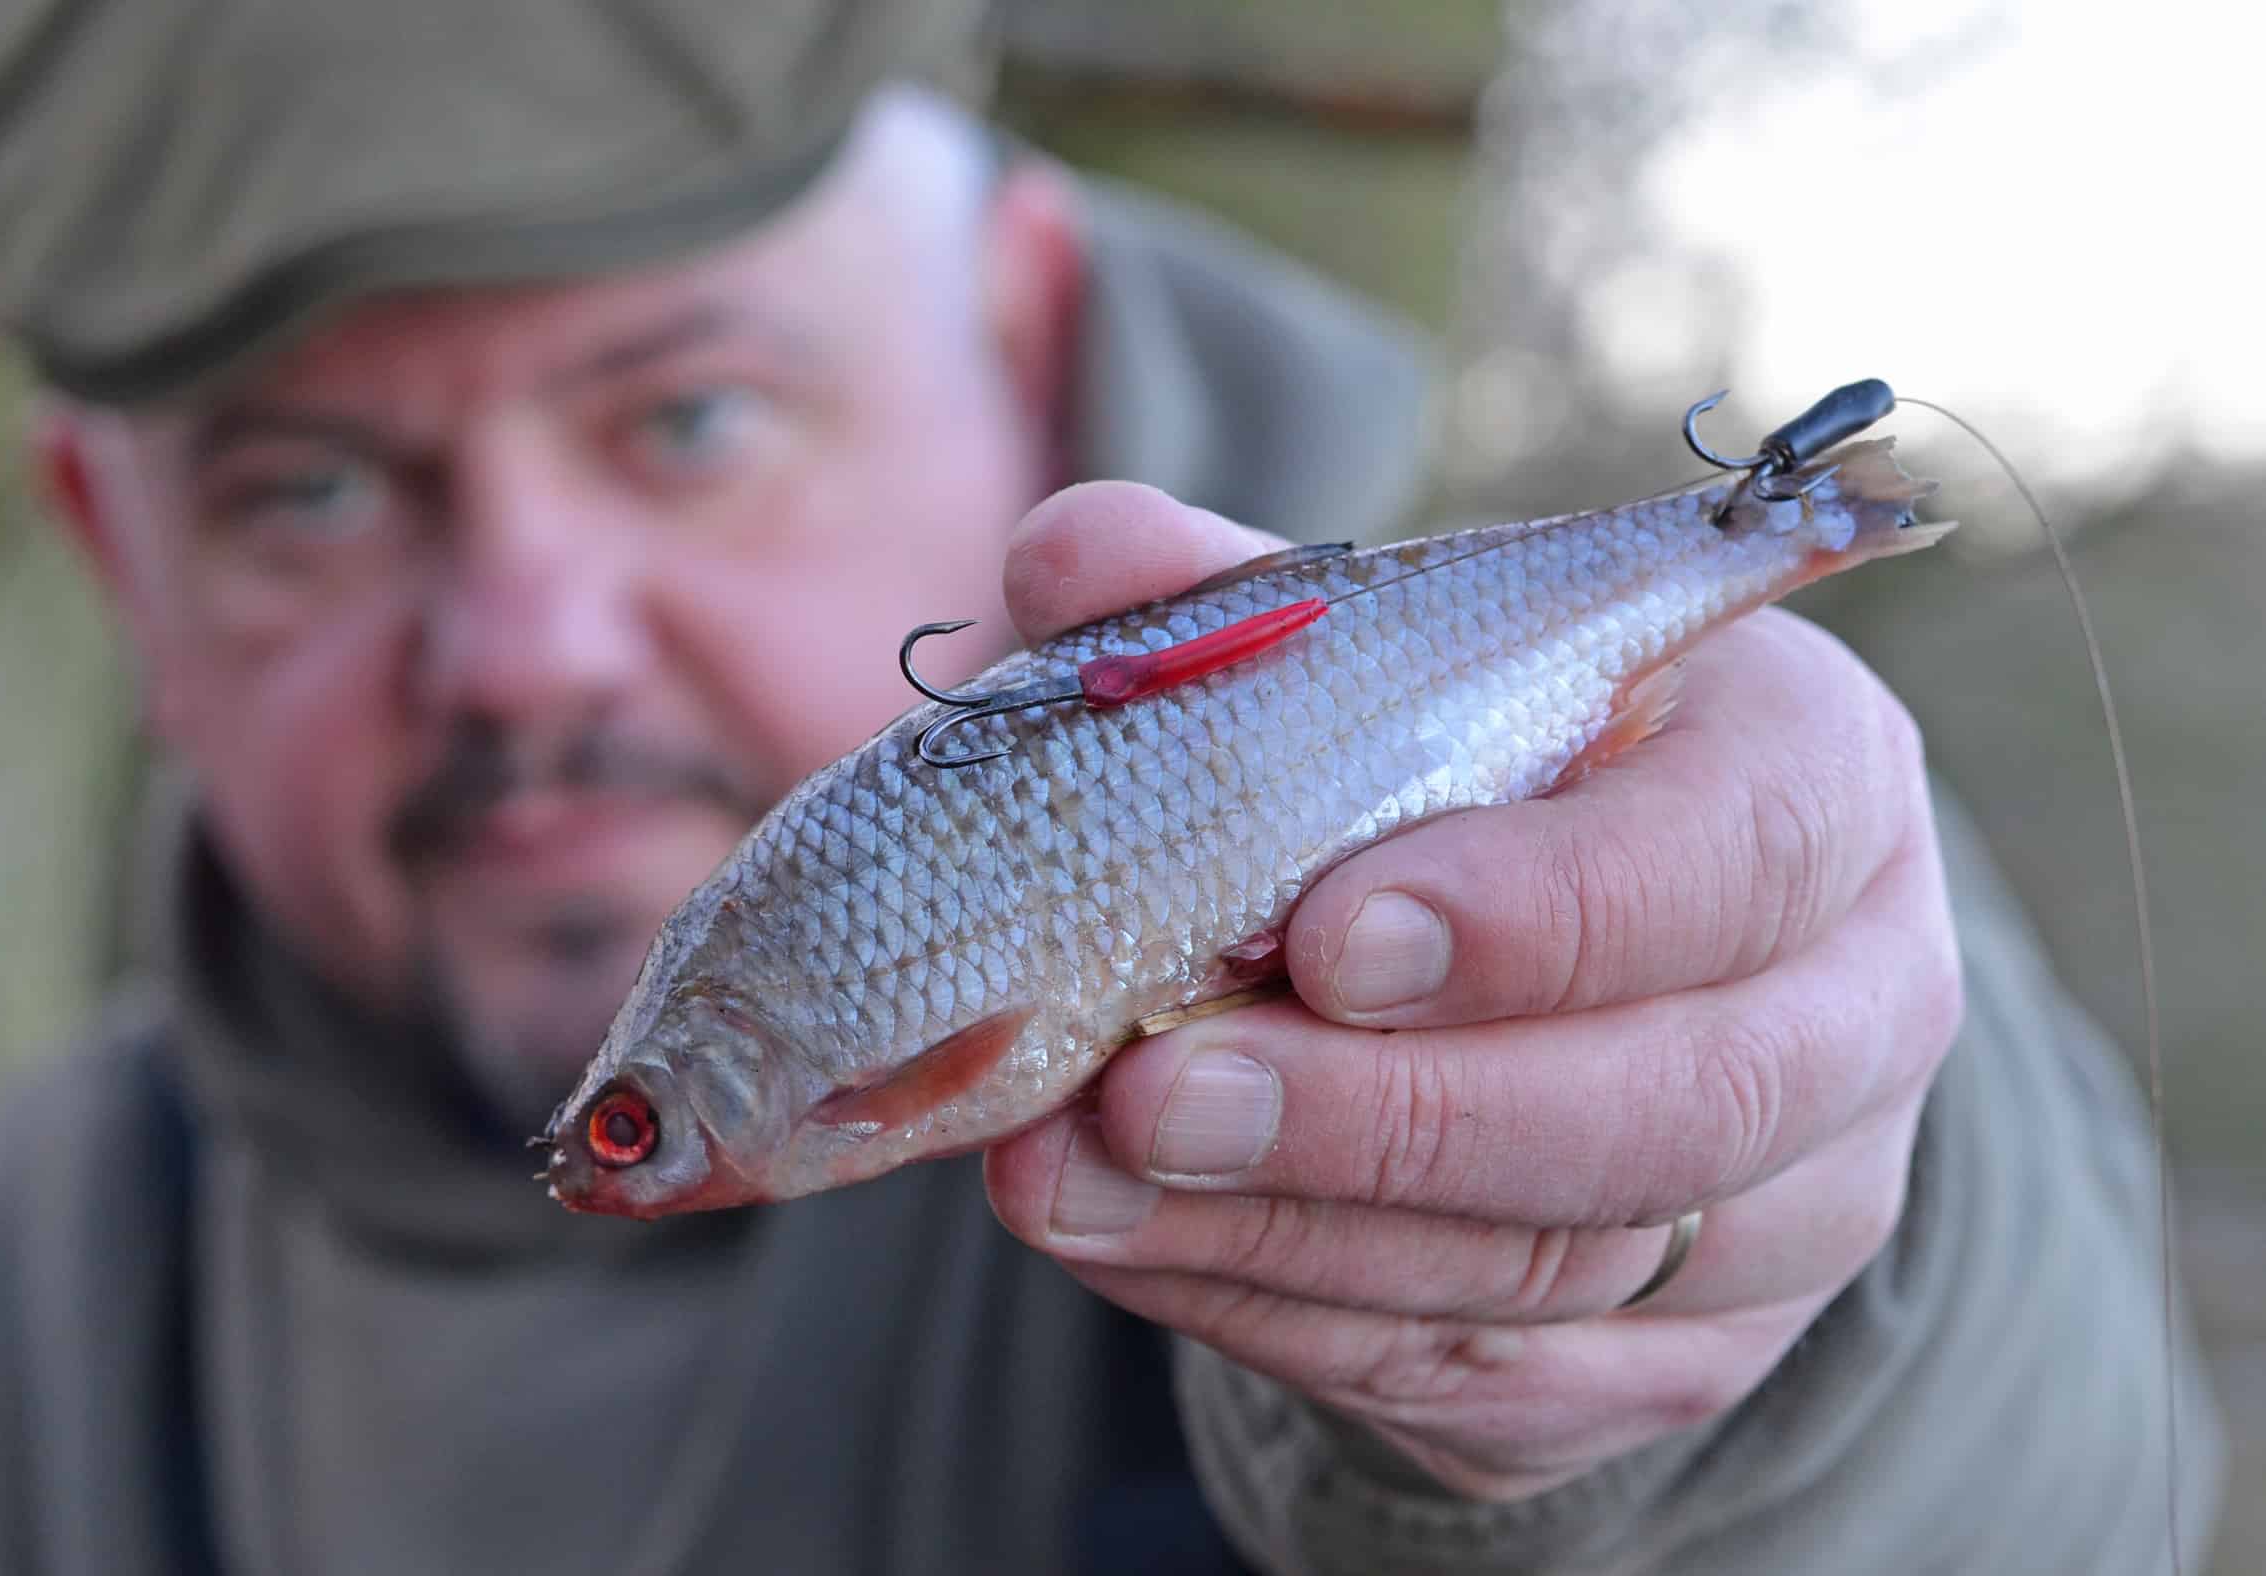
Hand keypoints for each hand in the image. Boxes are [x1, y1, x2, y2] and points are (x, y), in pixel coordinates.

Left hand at [983, 482, 1964, 1499]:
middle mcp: (1851, 1011)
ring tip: (1069, 1179)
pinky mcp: (1679, 1359)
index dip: (1533, 915)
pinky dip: (1284, 1320)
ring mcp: (1788, 1215)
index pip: (1727, 860)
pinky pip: (1488, 1380)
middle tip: (1148, 1096)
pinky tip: (1132, 1246)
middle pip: (1669, 1108)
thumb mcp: (1411, 660)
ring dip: (1287, 1236)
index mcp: (1816, 788)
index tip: (1321, 939)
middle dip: (1384, 1118)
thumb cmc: (1497, 775)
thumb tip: (1072, 555)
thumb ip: (1253, 611)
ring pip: (1558, 1271)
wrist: (1596, 974)